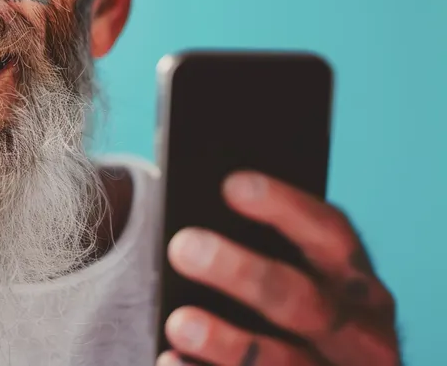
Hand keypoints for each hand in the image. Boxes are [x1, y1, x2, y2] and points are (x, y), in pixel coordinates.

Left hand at [158, 171, 399, 365]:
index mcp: (360, 288)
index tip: (231, 185)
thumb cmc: (288, 315)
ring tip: (178, 321)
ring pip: (286, 362)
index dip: (286, 208)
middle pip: (305, 301)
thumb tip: (196, 220)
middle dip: (244, 272)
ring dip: (228, 341)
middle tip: (183, 246)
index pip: (332, 236)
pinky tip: (171, 359)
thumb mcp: (297, 286)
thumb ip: (265, 253)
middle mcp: (363, 336)